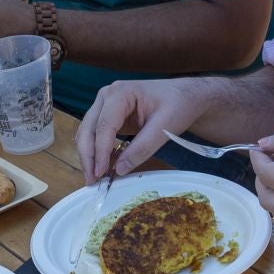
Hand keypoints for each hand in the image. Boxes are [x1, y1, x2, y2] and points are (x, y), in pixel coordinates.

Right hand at [76, 77, 219, 181]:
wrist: (185, 96)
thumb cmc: (178, 105)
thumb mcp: (164, 127)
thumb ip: (142, 148)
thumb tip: (119, 169)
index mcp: (120, 93)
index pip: (104, 125)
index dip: (100, 151)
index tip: (100, 173)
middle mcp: (107, 96)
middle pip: (88, 129)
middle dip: (88, 156)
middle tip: (92, 181)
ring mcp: (105, 105)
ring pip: (87, 133)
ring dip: (89, 156)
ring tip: (94, 178)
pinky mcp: (109, 116)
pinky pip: (96, 135)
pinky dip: (96, 152)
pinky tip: (102, 168)